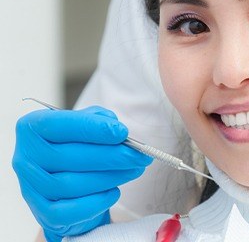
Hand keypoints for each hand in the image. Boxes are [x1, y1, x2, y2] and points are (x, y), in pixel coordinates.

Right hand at [12, 107, 152, 241]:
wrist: (67, 186)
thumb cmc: (78, 148)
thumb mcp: (86, 125)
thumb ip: (98, 119)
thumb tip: (114, 126)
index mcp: (33, 128)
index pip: (60, 125)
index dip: (93, 128)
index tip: (122, 132)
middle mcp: (25, 157)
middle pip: (70, 158)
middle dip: (112, 156)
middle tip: (139, 155)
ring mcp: (30, 187)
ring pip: (71, 185)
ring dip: (110, 177)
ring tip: (134, 170)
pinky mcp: (42, 212)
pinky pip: (69, 211)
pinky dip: (96, 202)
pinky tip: (114, 192)